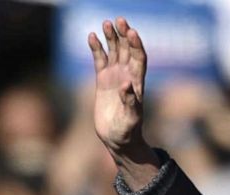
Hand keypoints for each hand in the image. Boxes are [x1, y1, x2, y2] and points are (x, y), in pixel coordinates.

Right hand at [88, 18, 149, 157]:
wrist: (117, 138)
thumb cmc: (128, 130)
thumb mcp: (131, 118)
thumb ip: (130, 101)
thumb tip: (127, 84)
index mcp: (137, 82)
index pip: (139, 57)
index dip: (136, 44)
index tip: (131, 32)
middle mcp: (127, 75)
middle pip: (127, 49)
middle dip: (124, 34)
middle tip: (119, 20)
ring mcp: (115, 76)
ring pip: (113, 51)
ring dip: (111, 37)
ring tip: (105, 23)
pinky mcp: (103, 80)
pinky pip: (99, 60)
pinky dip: (96, 48)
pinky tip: (91, 36)